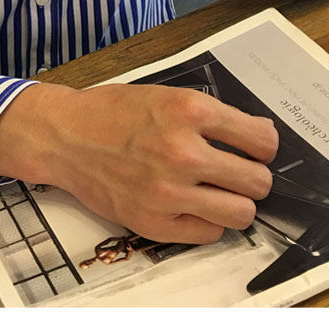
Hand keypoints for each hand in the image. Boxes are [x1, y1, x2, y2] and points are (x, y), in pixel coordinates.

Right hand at [0, 81, 278, 244]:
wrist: (64, 135)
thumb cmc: (112, 111)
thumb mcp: (165, 95)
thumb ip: (208, 114)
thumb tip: (256, 135)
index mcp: (189, 111)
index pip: (262, 140)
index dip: (264, 146)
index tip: (257, 148)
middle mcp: (184, 152)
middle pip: (258, 181)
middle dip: (253, 176)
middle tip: (237, 172)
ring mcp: (170, 192)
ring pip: (241, 213)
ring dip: (234, 203)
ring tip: (217, 192)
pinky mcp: (155, 223)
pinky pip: (209, 233)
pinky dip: (206, 221)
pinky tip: (190, 204)